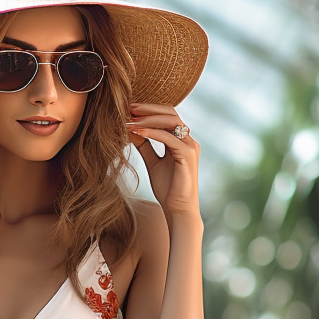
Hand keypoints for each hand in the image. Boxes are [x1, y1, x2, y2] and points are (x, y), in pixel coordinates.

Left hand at [126, 102, 201, 222]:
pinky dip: (152, 133)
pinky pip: (169, 138)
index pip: (167, 116)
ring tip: (130, 120)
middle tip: (128, 108)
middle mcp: (188, 140)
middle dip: (148, 109)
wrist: (178, 210)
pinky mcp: (188, 155)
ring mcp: (190, 146)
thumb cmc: (168, 189)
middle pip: (170, 113)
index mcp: (181, 140)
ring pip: (171, 121)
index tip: (129, 110)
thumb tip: (131, 129)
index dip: (148, 111)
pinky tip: (136, 132)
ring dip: (148, 119)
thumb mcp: (152, 163)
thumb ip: (145, 146)